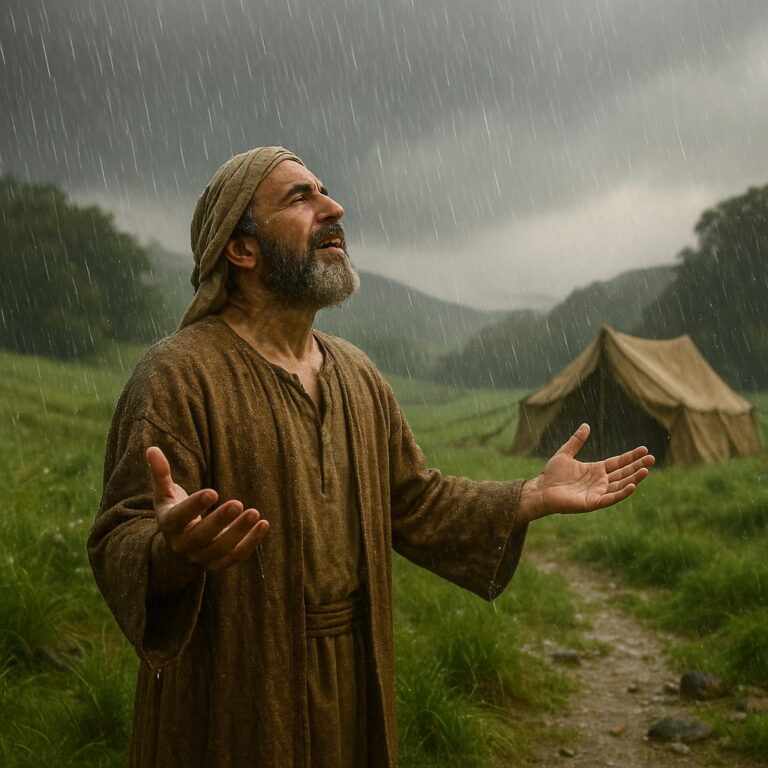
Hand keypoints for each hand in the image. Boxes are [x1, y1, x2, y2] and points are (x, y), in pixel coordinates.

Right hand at [147, 446, 268, 581]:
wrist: (176, 551)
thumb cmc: (174, 514)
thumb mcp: (164, 495)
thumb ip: (161, 474)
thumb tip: (152, 448)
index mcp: (169, 525)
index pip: (179, 517)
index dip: (194, 506)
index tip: (213, 492)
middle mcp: (183, 545)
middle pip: (201, 537)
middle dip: (220, 521)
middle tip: (238, 502)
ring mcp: (200, 557)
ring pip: (220, 549)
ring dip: (239, 532)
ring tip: (255, 513)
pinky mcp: (217, 563)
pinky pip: (235, 557)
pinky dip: (250, 543)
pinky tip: (264, 524)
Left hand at [516, 424, 653, 525]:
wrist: (541, 490)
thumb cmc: (551, 475)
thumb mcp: (565, 453)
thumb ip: (576, 441)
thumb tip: (586, 425)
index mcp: (595, 470)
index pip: (618, 462)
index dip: (631, 456)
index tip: (644, 449)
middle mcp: (600, 482)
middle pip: (623, 473)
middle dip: (638, 466)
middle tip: (652, 458)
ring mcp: (598, 493)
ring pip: (621, 485)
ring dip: (634, 478)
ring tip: (646, 470)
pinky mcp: (593, 503)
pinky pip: (611, 498)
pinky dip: (622, 493)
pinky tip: (632, 485)